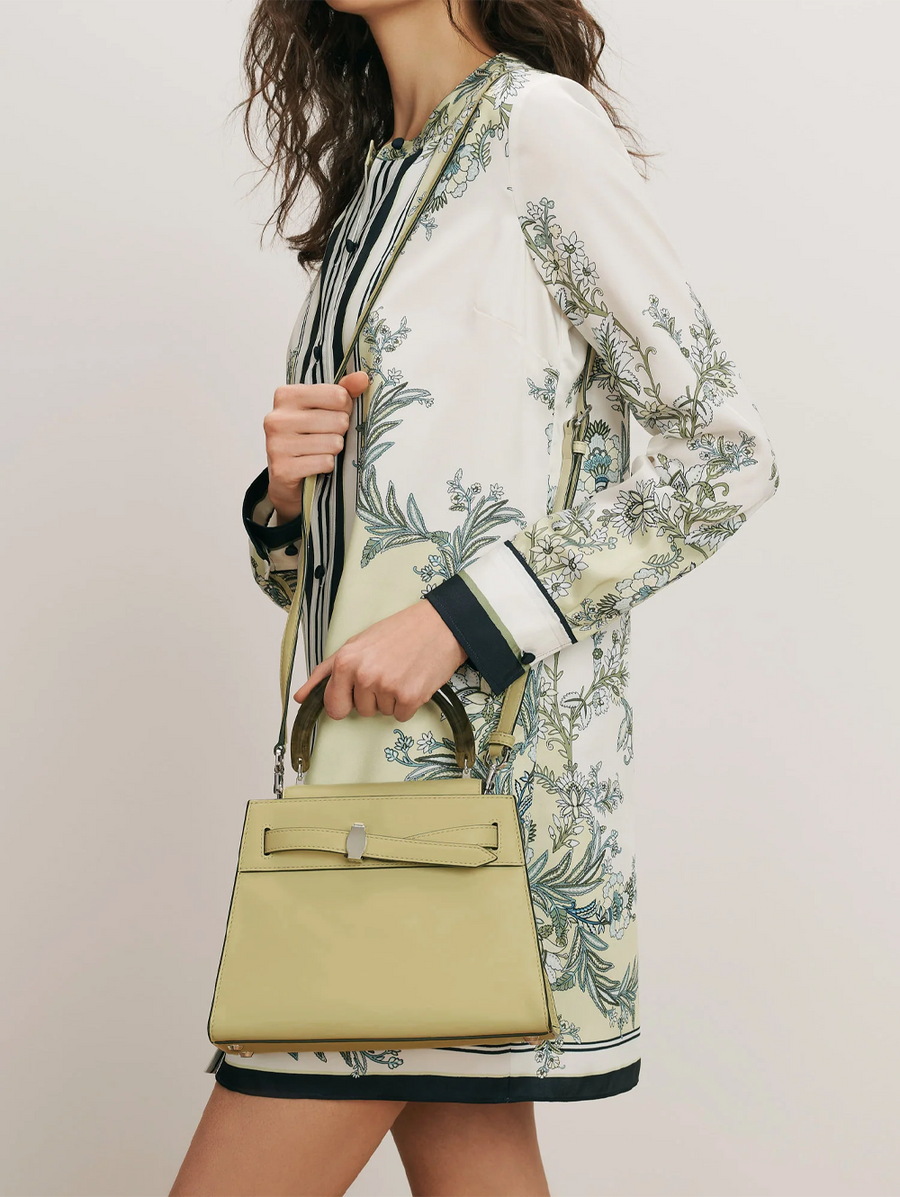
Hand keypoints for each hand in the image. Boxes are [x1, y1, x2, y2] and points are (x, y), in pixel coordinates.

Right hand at [263, 370, 369, 522]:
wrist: (285, 478)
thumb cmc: (306, 437)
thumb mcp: (322, 409)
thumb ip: (342, 391)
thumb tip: (362, 378)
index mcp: (286, 395)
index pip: (337, 395)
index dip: (345, 408)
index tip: (335, 414)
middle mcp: (277, 418)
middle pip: (338, 420)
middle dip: (340, 432)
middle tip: (327, 437)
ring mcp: (277, 444)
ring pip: (334, 443)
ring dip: (334, 451)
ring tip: (321, 451)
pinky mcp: (283, 469)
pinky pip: (325, 463)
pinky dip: (327, 466)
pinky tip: (316, 466)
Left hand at [294, 601, 467, 721]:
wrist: (439, 626)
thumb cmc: (398, 632)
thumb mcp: (355, 644)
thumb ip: (325, 672)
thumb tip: (300, 698)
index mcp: (345, 661)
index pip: (333, 706)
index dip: (345, 701)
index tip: (355, 691)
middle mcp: (364, 676)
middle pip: (361, 710)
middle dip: (372, 697)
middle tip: (387, 671)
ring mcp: (387, 688)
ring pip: (382, 712)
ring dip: (391, 699)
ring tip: (401, 672)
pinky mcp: (410, 698)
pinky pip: (401, 715)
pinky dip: (408, 703)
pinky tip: (413, 680)